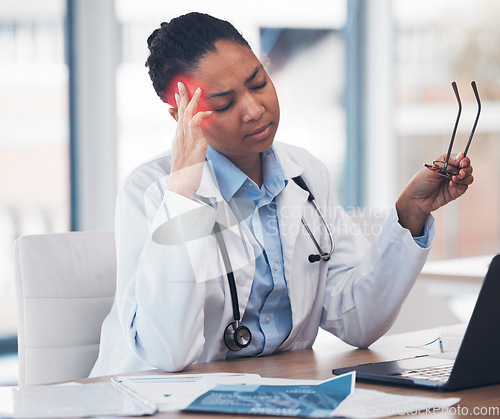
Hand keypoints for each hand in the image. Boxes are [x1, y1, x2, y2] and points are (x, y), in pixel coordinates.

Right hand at [167, 82, 211, 199]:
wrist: (180, 185)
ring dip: (193, 101)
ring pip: (187, 115)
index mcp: (178, 139)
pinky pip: (196, 125)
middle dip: (182, 96)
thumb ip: (186, 147)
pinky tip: (208, 112)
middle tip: (183, 83)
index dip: (179, 104)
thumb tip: (187, 143)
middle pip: (180, 112)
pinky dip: (201, 116)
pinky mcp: (193, 144)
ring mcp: (185, 139)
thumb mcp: (185, 157)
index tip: (180, 93)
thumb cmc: (184, 174)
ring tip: (199, 90)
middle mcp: (180, 137)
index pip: (178, 117)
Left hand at [396, 153, 473, 235]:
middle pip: (467, 168)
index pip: (460, 159)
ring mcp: (454, 182)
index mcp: (445, 163)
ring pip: (468, 177)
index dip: (464, 160)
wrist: (416, 200)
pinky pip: (464, 187)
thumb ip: (447, 163)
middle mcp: (451, 172)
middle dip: (466, 169)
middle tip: (460, 172)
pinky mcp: (455, 192)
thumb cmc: (420, 183)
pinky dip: (460, 185)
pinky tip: (452, 185)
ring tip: (454, 179)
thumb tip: (461, 155)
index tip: (462, 163)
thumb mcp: (432, 170)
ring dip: (465, 177)